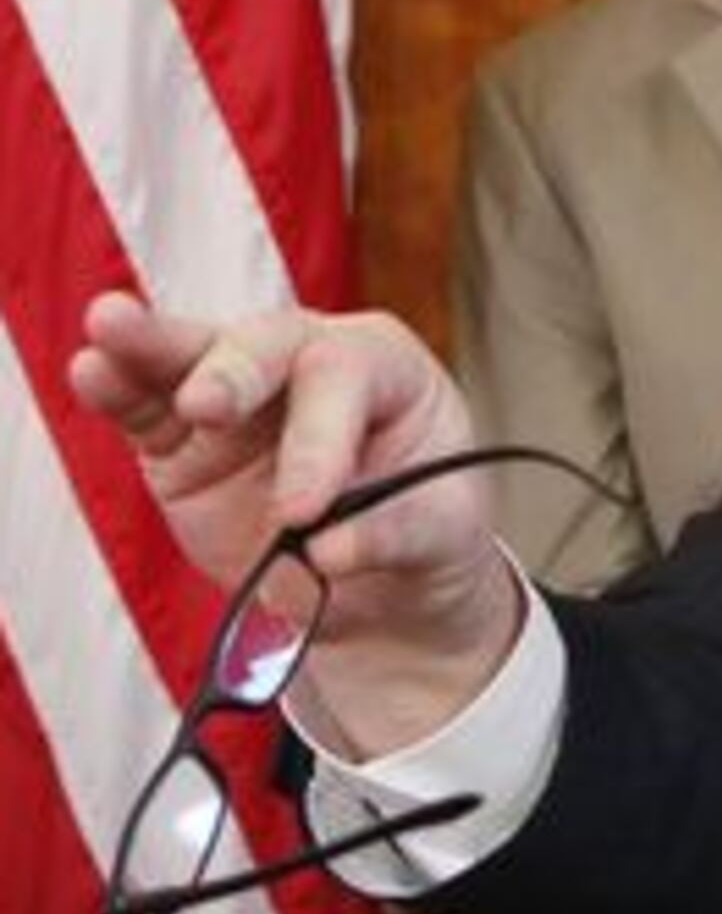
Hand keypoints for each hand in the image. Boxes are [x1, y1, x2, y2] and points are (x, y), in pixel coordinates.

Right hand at [68, 291, 518, 754]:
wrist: (377, 588)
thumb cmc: (418, 538)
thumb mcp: (440, 540)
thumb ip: (395, 534)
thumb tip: (332, 549)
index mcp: (389, 370)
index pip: (347, 375)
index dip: (320, 437)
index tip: (303, 512)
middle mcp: (311, 364)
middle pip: (270, 343)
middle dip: (235, 371)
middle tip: (207, 408)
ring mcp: (240, 398)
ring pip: (193, 355)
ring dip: (150, 343)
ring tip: (109, 325)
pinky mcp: (180, 439)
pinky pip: (143, 407)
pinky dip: (115, 389)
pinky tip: (90, 371)